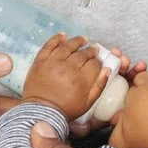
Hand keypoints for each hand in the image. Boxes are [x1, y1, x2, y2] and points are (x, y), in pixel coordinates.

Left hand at [17, 30, 144, 119]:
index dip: (98, 61)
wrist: (40, 112)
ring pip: (68, 46)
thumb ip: (99, 86)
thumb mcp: (87, 103)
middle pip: (83, 54)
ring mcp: (52, 63)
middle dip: (91, 51)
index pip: (94, 64)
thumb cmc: (65, 110)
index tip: (98, 61)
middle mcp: (67, 68)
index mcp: (81, 80)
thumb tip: (107, 70)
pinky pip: (49, 45)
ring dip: (77, 41)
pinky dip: (56, 38)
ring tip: (84, 39)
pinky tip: (63, 35)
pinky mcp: (40, 61)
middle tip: (94, 49)